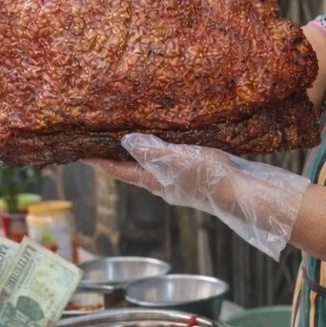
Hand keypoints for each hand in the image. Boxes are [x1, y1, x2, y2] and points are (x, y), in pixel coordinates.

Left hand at [86, 133, 310, 259]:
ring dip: (140, 150)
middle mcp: (163, 183)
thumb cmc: (211, 179)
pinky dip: (163, 148)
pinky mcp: (197, 174)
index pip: (120, 170)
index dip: (100, 161)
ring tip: (129, 132)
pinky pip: (172, 159)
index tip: (80, 153)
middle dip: (118, 154)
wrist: (245, 194)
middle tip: (102, 137)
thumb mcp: (177, 161)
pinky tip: (168, 138)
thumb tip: (124, 141)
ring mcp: (180, 181)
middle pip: (133, 168)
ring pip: (153, 164)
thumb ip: (151, 151)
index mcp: (155, 181)